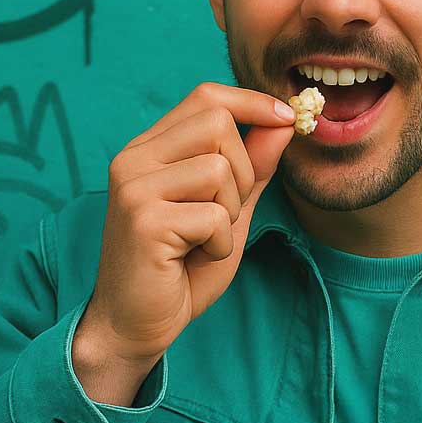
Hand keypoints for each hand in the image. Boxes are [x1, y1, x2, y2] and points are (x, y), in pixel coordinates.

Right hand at [82, 82, 296, 365]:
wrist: (134, 325)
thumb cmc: (179, 271)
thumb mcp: (227, 213)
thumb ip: (252, 169)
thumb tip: (282, 123)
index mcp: (150, 149)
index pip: (205, 97)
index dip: (252, 102)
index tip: (287, 119)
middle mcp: (134, 159)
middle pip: (217, 122)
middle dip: (243, 169)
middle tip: (225, 214)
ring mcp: (134, 187)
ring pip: (219, 168)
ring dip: (230, 212)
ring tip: (205, 240)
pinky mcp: (143, 220)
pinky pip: (214, 215)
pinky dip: (220, 243)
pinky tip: (195, 259)